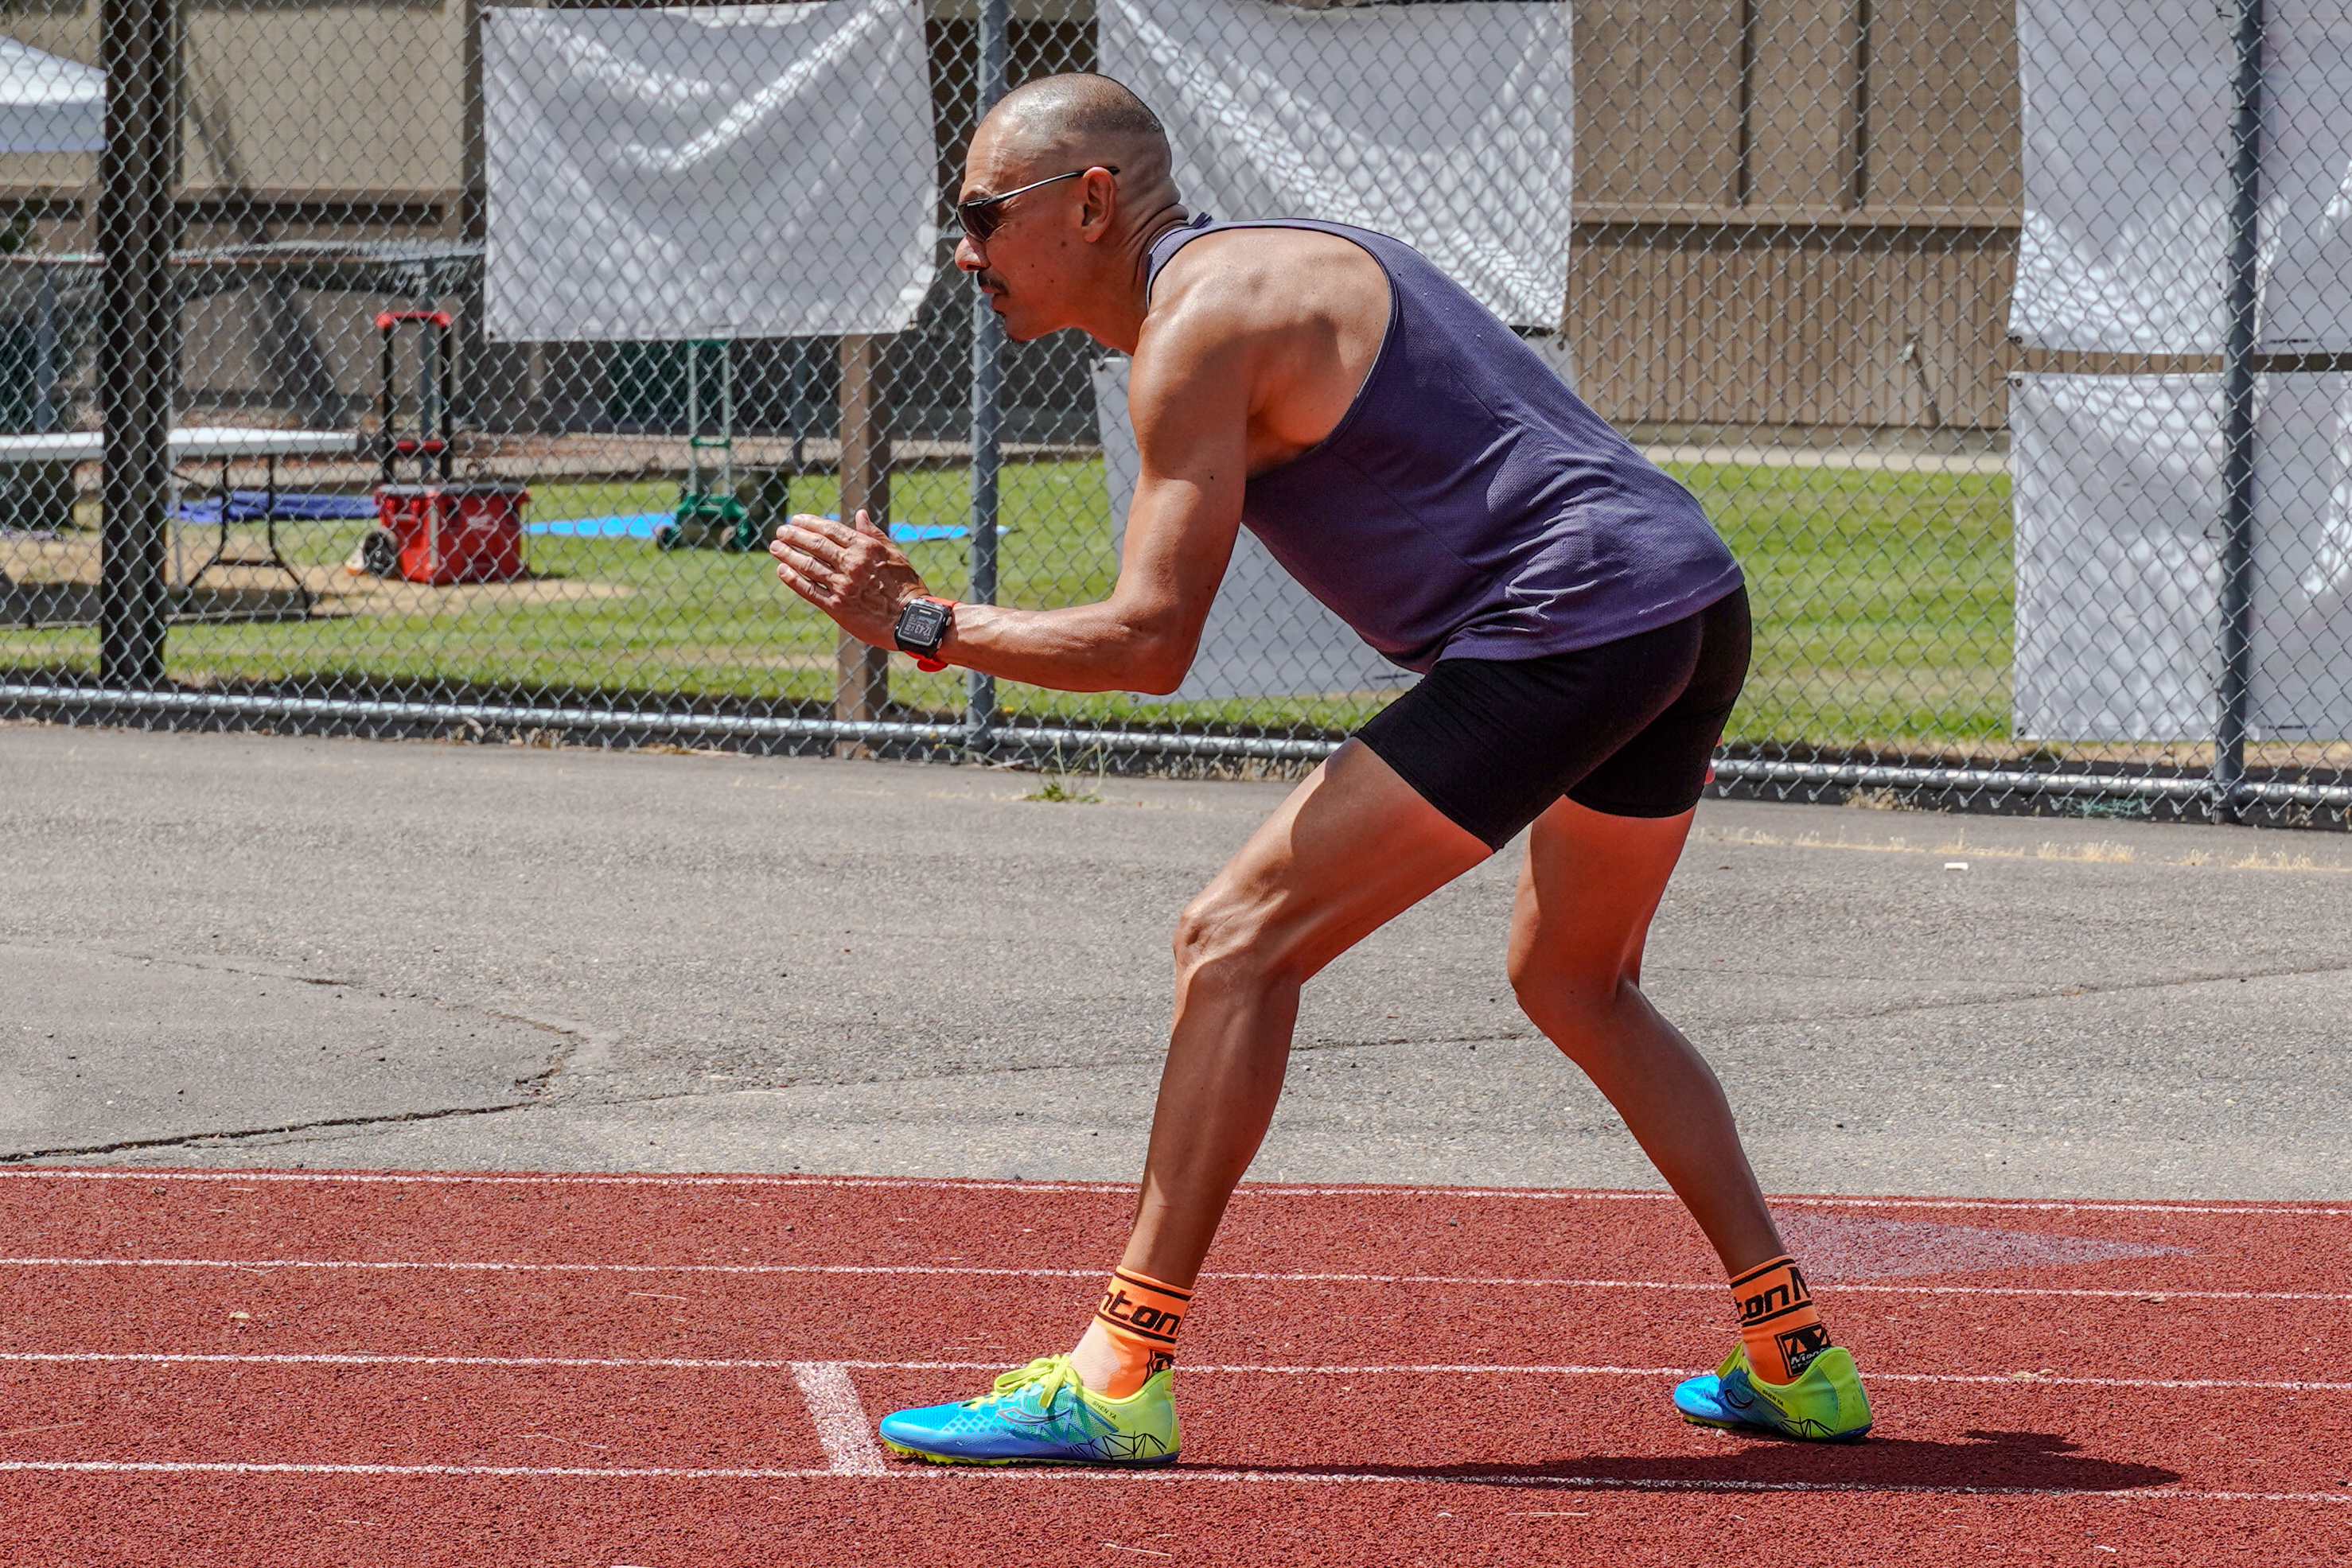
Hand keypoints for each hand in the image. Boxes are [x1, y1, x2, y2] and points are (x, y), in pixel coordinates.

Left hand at [769, 509, 927, 647]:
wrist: (911, 619)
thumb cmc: (907, 586)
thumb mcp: (894, 554)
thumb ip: (874, 534)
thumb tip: (860, 514)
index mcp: (865, 548)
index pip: (831, 530)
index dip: (810, 523)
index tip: (796, 519)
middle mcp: (852, 564)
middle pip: (816, 545)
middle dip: (795, 535)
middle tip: (780, 531)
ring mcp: (843, 585)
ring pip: (809, 566)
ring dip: (788, 554)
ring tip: (775, 547)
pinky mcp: (837, 606)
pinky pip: (810, 590)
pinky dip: (793, 579)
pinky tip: (782, 571)